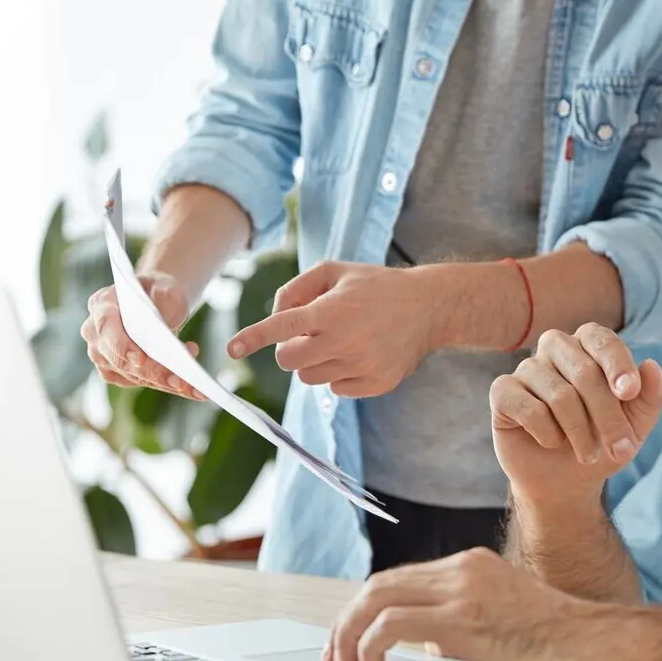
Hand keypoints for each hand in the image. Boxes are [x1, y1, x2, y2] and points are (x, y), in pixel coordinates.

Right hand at [80, 273, 204, 400]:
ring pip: (131, 376)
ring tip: (192, 384)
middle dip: (152, 372)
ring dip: (163, 382)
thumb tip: (164, 328)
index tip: (141, 359)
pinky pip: (138, 382)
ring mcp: (102, 354)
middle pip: (120, 360)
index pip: (106, 327)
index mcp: (102, 304)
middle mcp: (95, 332)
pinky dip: (163, 384)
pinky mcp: (114, 371)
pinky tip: (186, 384)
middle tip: (181, 380)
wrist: (159, 299)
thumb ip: (163, 299)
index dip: (121, 346)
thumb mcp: (165, 287)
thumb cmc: (160, 292)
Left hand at [226, 261, 441, 397]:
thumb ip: (296, 289)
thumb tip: (274, 318)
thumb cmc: (376, 286)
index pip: (284, 327)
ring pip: (310, 378)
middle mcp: (346, 340)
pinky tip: (359, 354)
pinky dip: (338, 374)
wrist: (428, 308)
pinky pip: (336, 389)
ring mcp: (362, 366)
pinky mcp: (375, 384)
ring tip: (340, 341)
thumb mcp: (336, 271)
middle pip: (290, 361)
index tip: (233, 348)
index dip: (255, 336)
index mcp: (334, 309)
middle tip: (308, 336)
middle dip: (290, 350)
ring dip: (315, 362)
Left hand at [325, 548, 610, 660]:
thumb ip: (461, 620)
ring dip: (350, 634)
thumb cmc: (556, 641)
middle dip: (346, 621)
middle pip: (378, 584)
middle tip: (335, 658)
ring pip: (377, 599)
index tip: (348, 641)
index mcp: (470, 564)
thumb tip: (428, 645)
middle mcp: (462, 568)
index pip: (398, 578)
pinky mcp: (464, 618)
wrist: (592, 644)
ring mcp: (463, 589)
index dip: (363, 610)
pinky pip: (393, 625)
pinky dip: (371, 647)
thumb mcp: (501, 617)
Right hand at [490, 324, 661, 505]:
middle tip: (622, 450)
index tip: (629, 393)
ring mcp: (527, 368)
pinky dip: (548, 434)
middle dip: (608, 417)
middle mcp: (556, 347)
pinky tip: (551, 442)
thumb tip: (653, 367)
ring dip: (580, 433)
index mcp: (589, 344)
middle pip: (584, 373)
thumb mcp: (636, 425)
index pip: (602, 340)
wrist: (566, 481)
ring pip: (559, 396)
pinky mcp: (503, 392)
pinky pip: (530, 409)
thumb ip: (650, 396)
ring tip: (588, 453)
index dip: (617, 364)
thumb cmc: (603, 442)